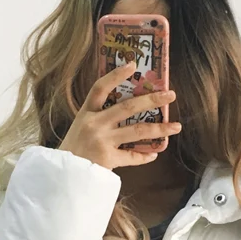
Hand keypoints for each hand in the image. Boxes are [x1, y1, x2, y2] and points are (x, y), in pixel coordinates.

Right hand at [58, 60, 181, 169]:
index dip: (116, 75)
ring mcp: (102, 142)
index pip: (100, 88)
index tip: (133, 64)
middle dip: (152, 100)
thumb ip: (98, 117)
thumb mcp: (81, 127)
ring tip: (176, 126)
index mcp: (86, 113)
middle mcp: (95, 124)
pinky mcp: (108, 160)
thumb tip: (128, 108)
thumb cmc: (74, 150)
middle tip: (171, 94)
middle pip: (127, 107)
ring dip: (159, 129)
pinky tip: (155, 153)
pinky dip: (145, 156)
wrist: (64, 175)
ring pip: (137, 131)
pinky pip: (133, 157)